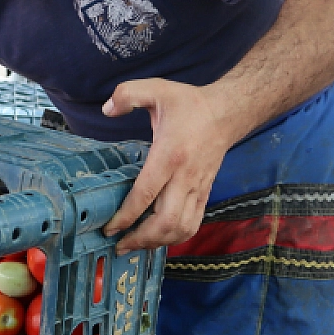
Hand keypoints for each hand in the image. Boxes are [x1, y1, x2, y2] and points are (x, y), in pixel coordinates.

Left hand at [101, 79, 237, 253]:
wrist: (227, 112)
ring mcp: (198, 188)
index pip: (146, 194)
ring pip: (181, 228)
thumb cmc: (189, 103)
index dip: (127, 216)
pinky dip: (175, 237)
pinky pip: (193, 224)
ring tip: (136, 245)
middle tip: (118, 245)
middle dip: (141, 239)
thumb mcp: (156, 88)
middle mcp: (185, 177)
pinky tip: (157, 239)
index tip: (110, 228)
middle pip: (166, 221)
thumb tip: (106, 109)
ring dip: (158, 243)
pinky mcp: (205, 193)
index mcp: (170, 155)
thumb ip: (127, 94)